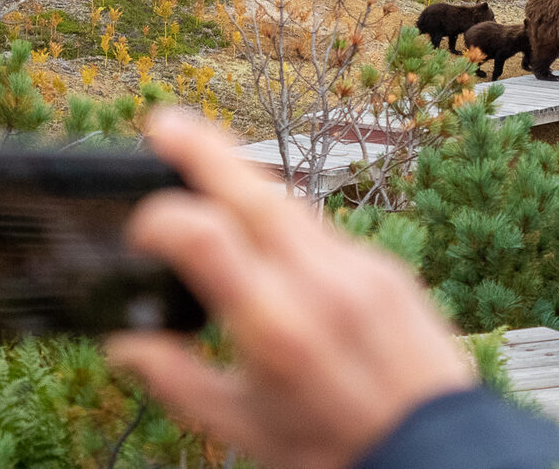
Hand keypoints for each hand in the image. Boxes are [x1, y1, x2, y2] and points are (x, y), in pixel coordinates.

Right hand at [106, 109, 475, 468]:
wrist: (434, 451)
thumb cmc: (334, 449)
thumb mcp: (243, 429)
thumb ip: (178, 381)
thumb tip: (125, 346)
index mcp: (275, 327)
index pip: (209, 238)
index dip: (164, 219)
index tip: (141, 225)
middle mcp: (321, 285)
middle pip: (257, 194)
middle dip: (208, 152)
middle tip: (166, 122)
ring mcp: (362, 270)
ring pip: (296, 208)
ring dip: (249, 186)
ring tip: (209, 171)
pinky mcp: (389, 270)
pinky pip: (329, 235)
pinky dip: (293, 229)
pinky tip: (272, 241)